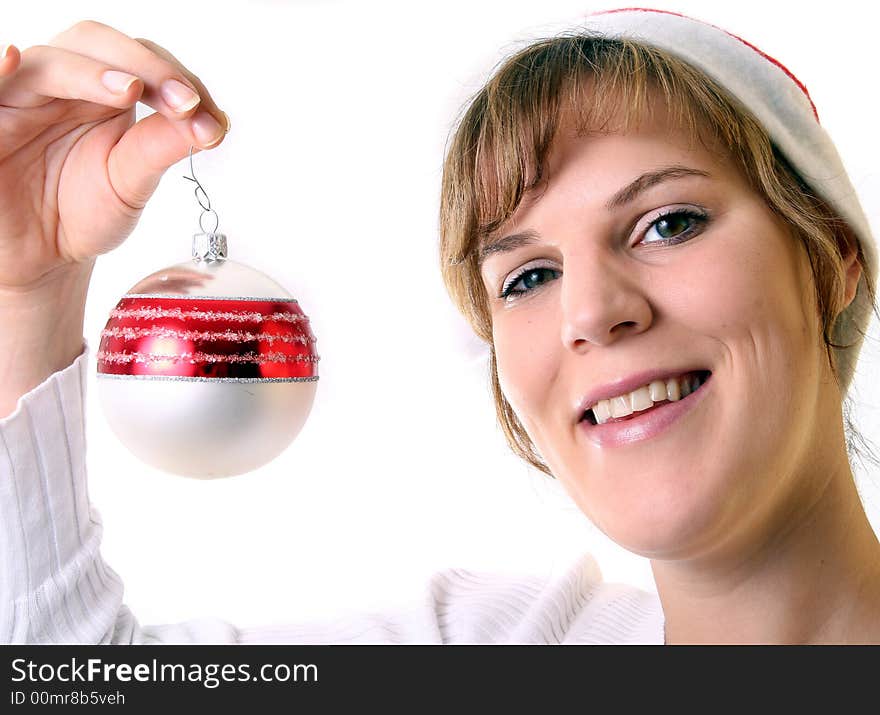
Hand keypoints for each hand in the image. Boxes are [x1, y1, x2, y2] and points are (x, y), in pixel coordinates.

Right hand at [0, 20, 229, 292]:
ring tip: (129, 91)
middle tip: (184, 102)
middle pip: (94, 42)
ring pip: (47, 63)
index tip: (212, 117)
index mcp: (99, 92)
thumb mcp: (131, 182)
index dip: (174, 78)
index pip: (138, 60)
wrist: (43, 258)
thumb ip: (161, 148)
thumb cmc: (83, 213)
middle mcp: (60, 86)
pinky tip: (13, 58)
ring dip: (91, 72)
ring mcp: (18, 100)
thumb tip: (212, 124)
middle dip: (144, 66)